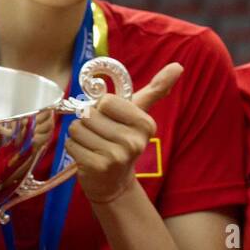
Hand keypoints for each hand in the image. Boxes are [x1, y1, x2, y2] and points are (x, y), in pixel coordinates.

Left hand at [66, 62, 183, 203]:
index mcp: (145, 124)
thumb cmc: (123, 140)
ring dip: (79, 136)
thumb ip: (156, 90)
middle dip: (88, 122)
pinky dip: (74, 148)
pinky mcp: (97, 167)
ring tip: (93, 146)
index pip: (106, 101)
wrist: (114, 183)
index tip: (109, 120)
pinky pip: (71, 144)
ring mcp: (116, 156)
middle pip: (89, 114)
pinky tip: (86, 156)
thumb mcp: (139, 115)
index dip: (101, 108)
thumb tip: (178, 66)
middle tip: (100, 136)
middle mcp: (134, 141)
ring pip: (78, 128)